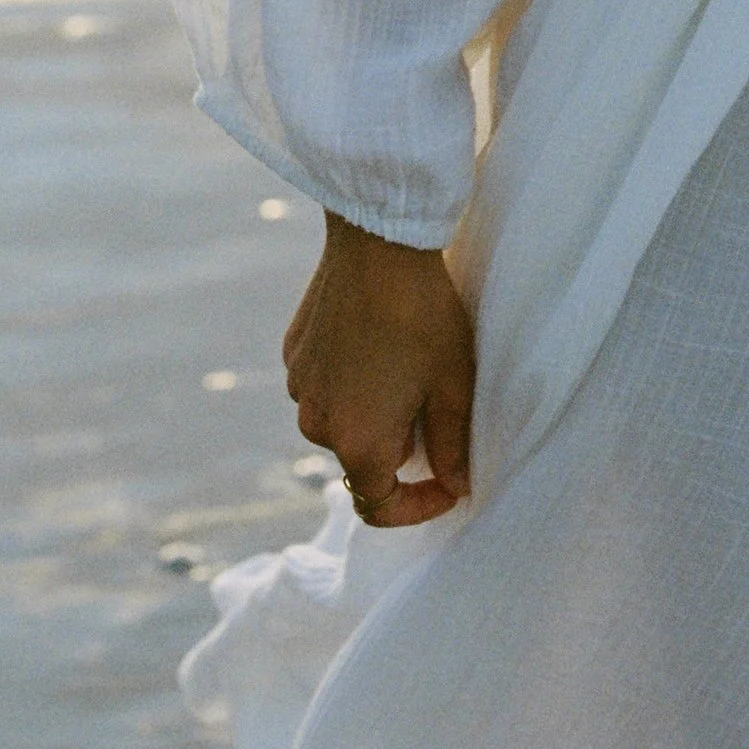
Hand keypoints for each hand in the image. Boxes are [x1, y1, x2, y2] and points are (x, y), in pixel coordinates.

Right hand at [283, 215, 475, 525]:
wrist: (379, 242)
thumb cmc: (423, 314)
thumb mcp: (453, 384)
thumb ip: (452, 447)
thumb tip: (455, 484)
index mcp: (357, 443)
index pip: (378, 507)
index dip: (418, 506)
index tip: (448, 484)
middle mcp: (316, 424)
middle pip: (361, 459)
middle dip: (398, 446)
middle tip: (434, 402)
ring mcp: (300, 386)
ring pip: (341, 420)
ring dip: (371, 410)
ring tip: (406, 364)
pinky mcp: (294, 351)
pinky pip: (324, 383)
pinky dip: (349, 378)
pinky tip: (376, 338)